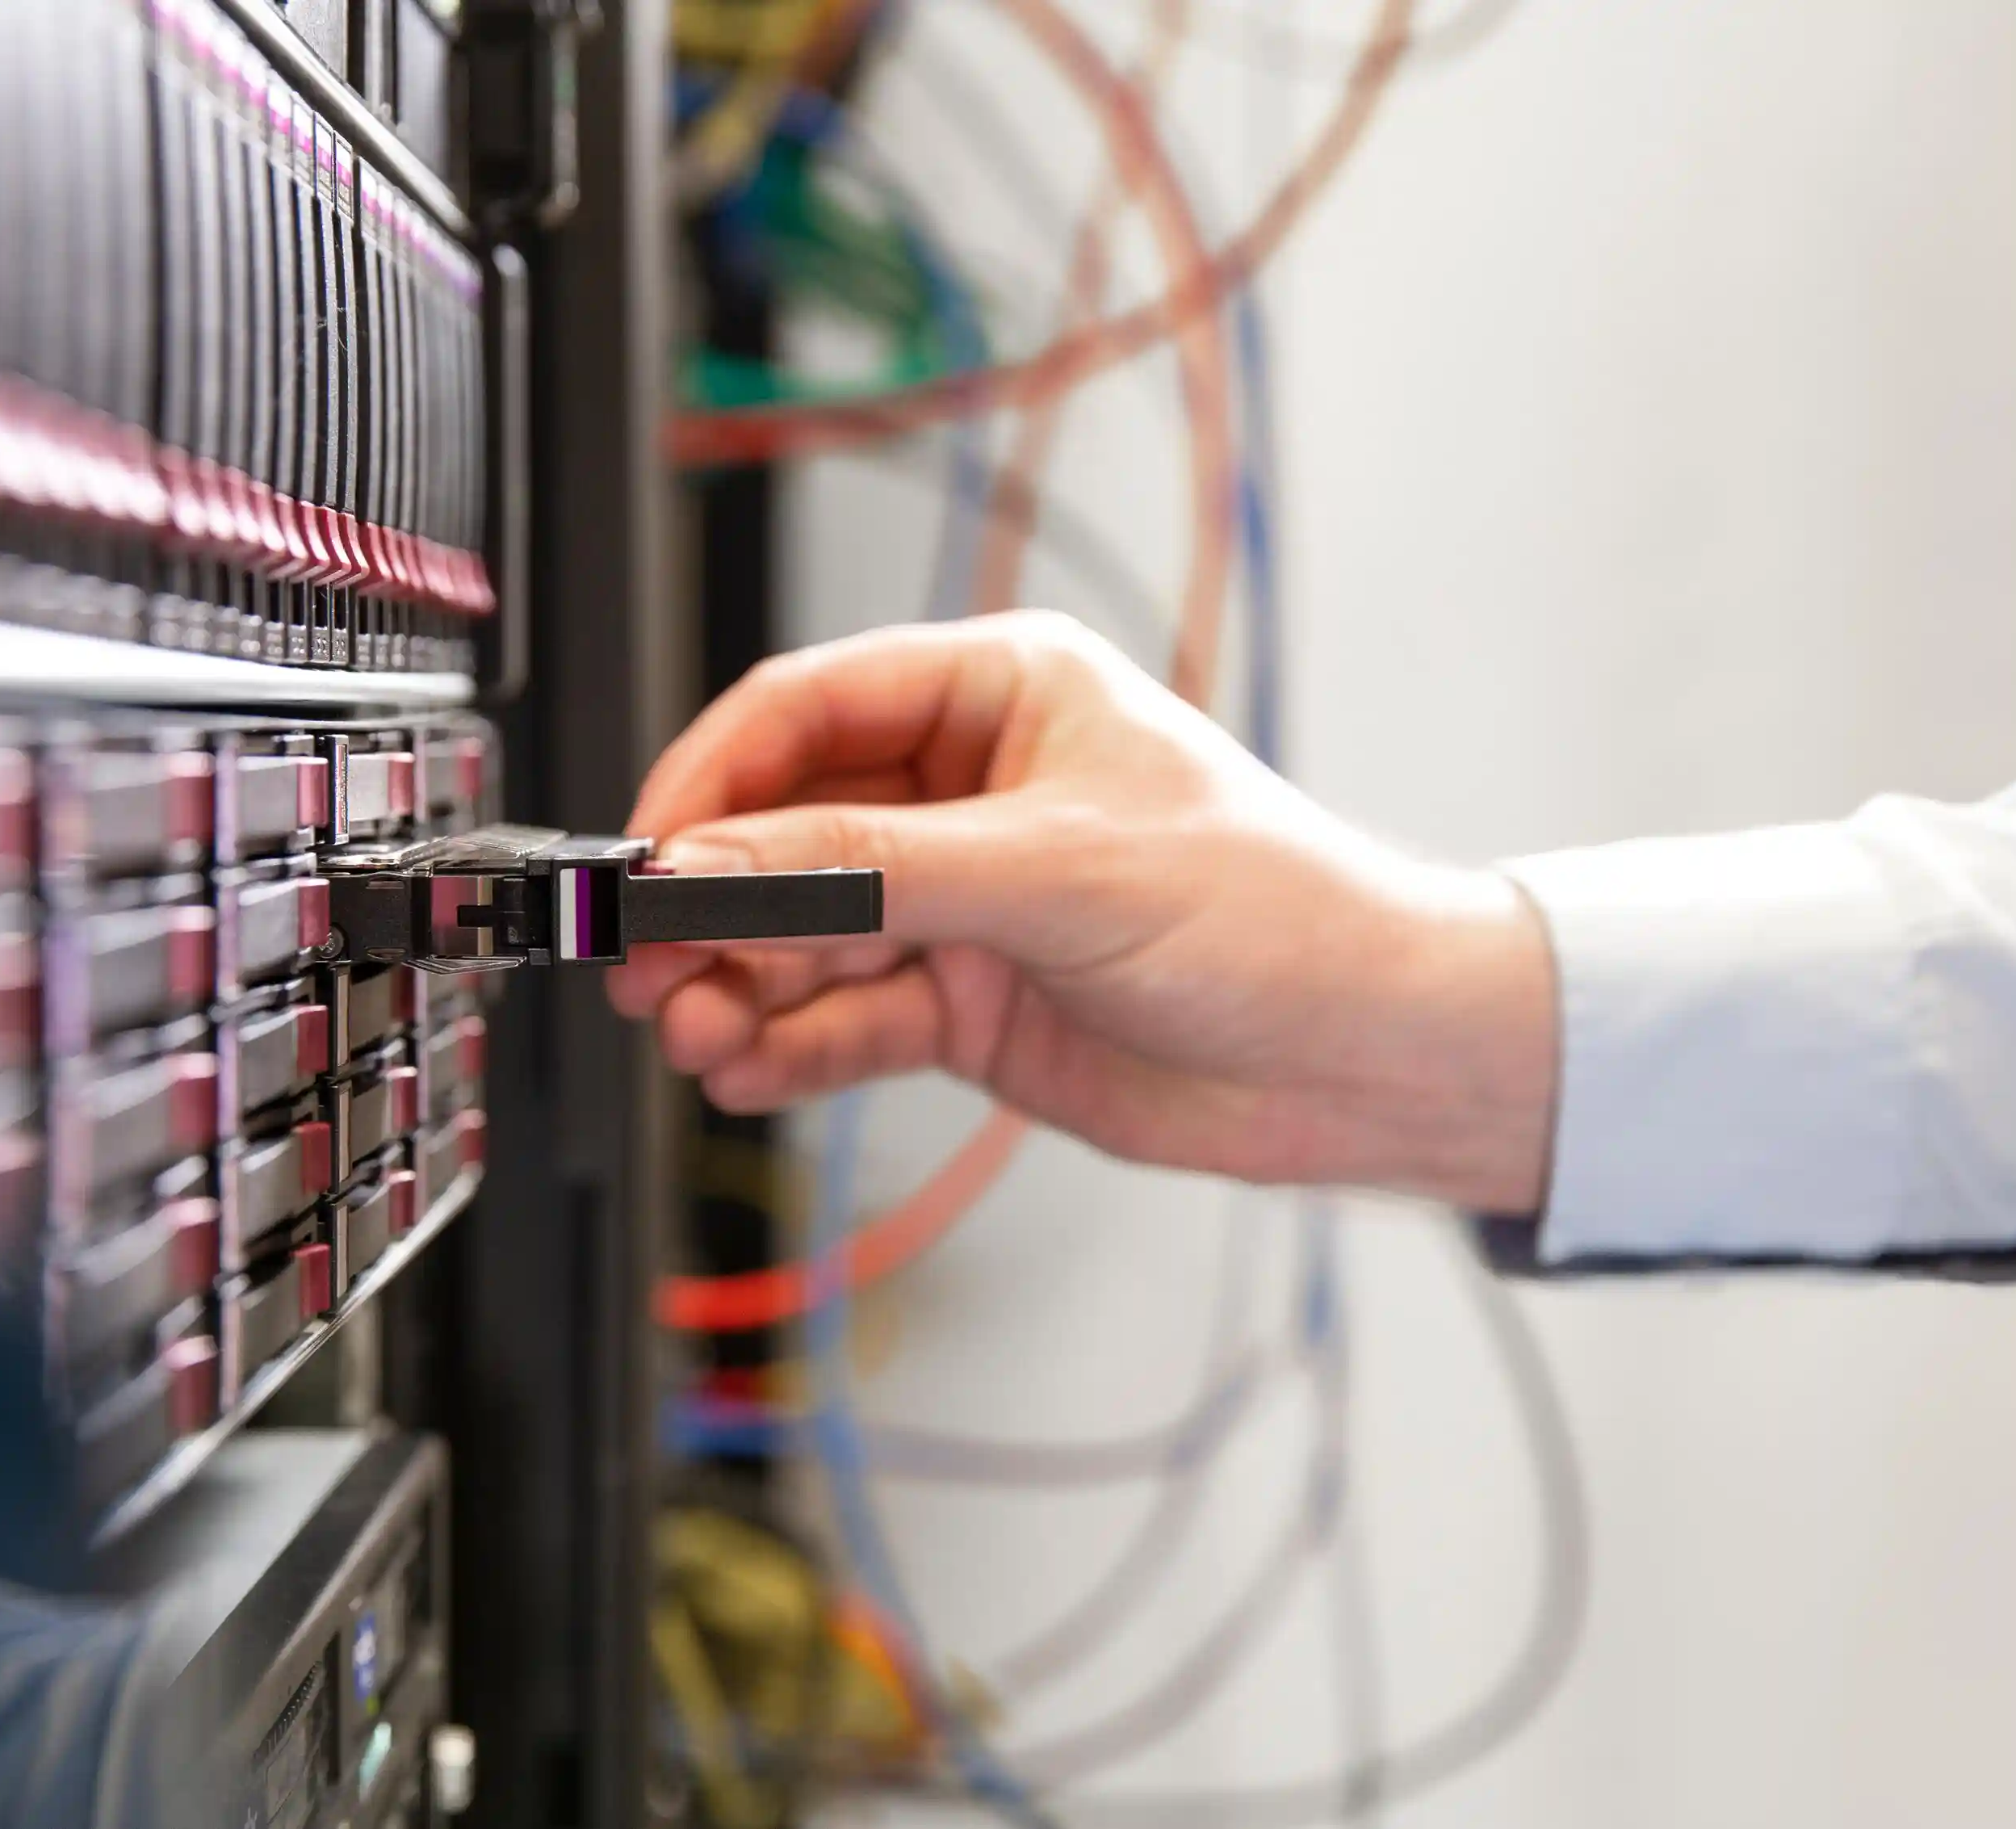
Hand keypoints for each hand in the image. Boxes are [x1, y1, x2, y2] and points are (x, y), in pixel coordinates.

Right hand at [609, 612, 1559, 1212]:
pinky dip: (789, 1045)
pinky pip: (845, 1016)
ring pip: (801, 934)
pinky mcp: (969, 1001)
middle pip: (783, 830)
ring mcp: (962, 901)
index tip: (648, 856)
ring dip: (738, 984)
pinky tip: (749, 1066)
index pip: (805, 712)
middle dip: (711, 902)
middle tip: (646, 965)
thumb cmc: (1274, 913)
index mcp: (997, 695)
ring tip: (697, 1033)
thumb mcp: (1055, 871)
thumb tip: (712, 864)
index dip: (709, 780)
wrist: (1369, 1057)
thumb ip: (867, 872)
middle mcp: (967, 791)